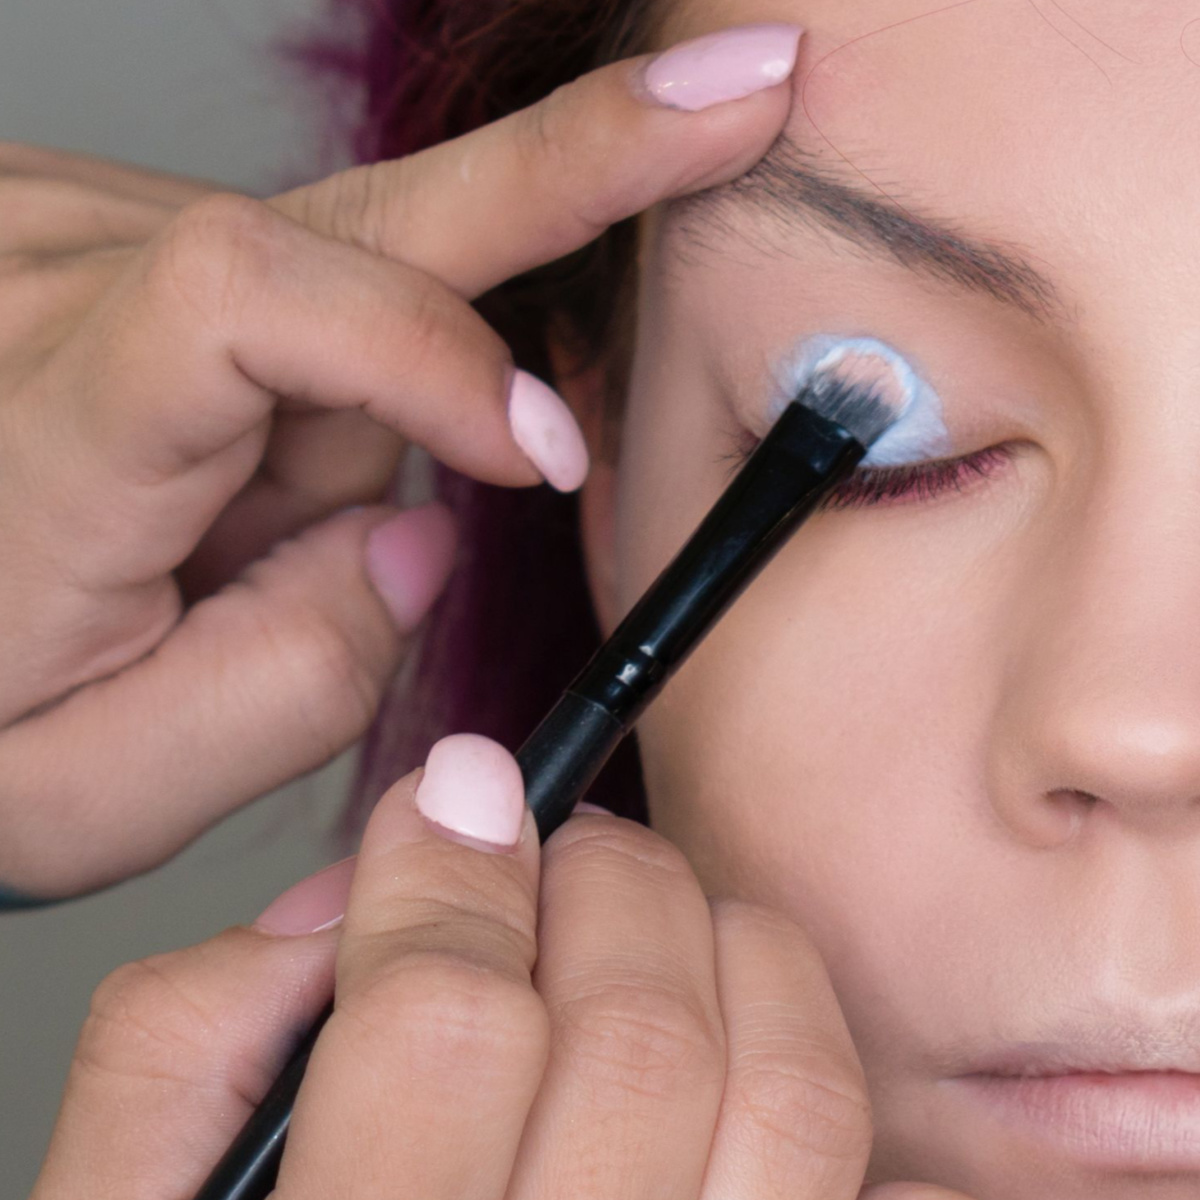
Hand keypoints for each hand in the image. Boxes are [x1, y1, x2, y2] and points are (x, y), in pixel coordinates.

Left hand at [0, 24, 800, 898]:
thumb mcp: (95, 793)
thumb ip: (285, 688)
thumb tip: (421, 537)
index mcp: (49, 433)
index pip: (259, 301)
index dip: (434, 357)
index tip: (548, 454)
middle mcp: (60, 286)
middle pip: (367, 212)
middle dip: (579, 158)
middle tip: (744, 90)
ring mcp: (82, 231)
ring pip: (345, 286)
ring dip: (368, 413)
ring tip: (242, 536)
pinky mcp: (115, 224)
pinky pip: (303, 279)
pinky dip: (334, 375)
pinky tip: (236, 465)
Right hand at [30, 734, 975, 1199]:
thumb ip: (190, 1041)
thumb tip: (354, 899)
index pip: (449, 1027)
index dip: (453, 870)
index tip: (455, 791)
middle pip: (640, 1034)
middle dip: (601, 881)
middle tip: (554, 850)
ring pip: (789, 1089)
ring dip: (727, 944)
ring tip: (646, 922)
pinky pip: (866, 1177)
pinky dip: (806, 1063)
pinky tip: (722, 1045)